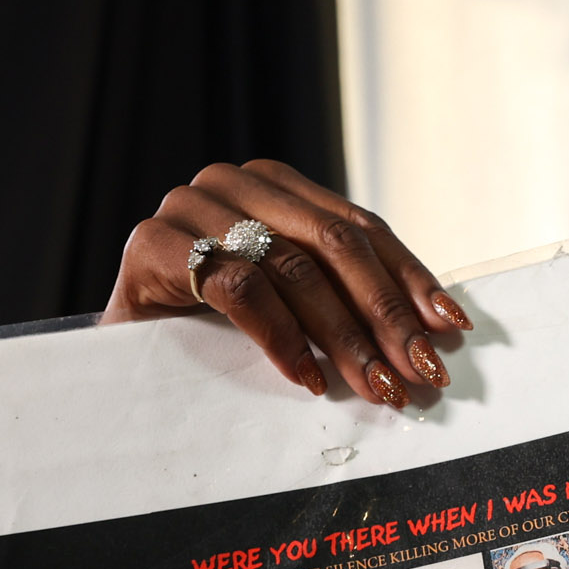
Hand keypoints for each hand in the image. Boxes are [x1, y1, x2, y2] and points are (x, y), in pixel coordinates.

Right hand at [102, 159, 473, 407]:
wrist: (117, 357)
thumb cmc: (211, 333)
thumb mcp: (290, 304)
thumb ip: (344, 297)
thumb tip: (434, 332)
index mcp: (276, 185)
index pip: (359, 229)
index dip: (410, 278)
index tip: (451, 327)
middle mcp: (235, 182)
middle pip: (334, 244)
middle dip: (386, 314)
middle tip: (421, 370)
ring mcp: (190, 206)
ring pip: (292, 266)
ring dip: (345, 335)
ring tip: (376, 386)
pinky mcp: (152, 243)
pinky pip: (237, 286)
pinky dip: (281, 336)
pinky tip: (308, 378)